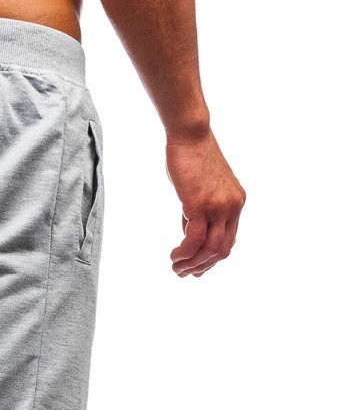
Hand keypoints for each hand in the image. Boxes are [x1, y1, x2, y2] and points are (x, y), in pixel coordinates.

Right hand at [165, 129, 245, 276]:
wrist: (190, 136)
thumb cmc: (190, 158)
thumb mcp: (199, 189)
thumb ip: (198, 211)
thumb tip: (189, 233)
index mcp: (235, 203)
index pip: (228, 240)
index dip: (211, 260)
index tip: (194, 269)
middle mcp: (232, 207)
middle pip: (222, 250)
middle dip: (202, 267)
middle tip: (182, 273)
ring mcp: (218, 207)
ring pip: (210, 249)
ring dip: (192, 264)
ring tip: (176, 268)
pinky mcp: (200, 205)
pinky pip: (195, 240)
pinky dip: (184, 253)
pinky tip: (174, 256)